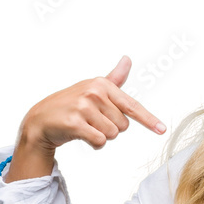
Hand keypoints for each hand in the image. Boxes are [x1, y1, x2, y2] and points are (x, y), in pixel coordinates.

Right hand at [18, 55, 166, 151]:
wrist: (41, 118)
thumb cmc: (72, 104)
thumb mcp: (93, 88)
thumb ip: (114, 78)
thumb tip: (128, 59)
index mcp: (102, 84)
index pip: (132, 106)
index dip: (149, 120)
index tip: (162, 130)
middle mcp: (94, 93)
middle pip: (123, 126)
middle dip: (110, 128)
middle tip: (92, 121)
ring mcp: (83, 107)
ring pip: (112, 135)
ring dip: (101, 136)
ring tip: (86, 127)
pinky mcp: (75, 123)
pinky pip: (99, 142)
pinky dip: (94, 144)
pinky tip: (82, 135)